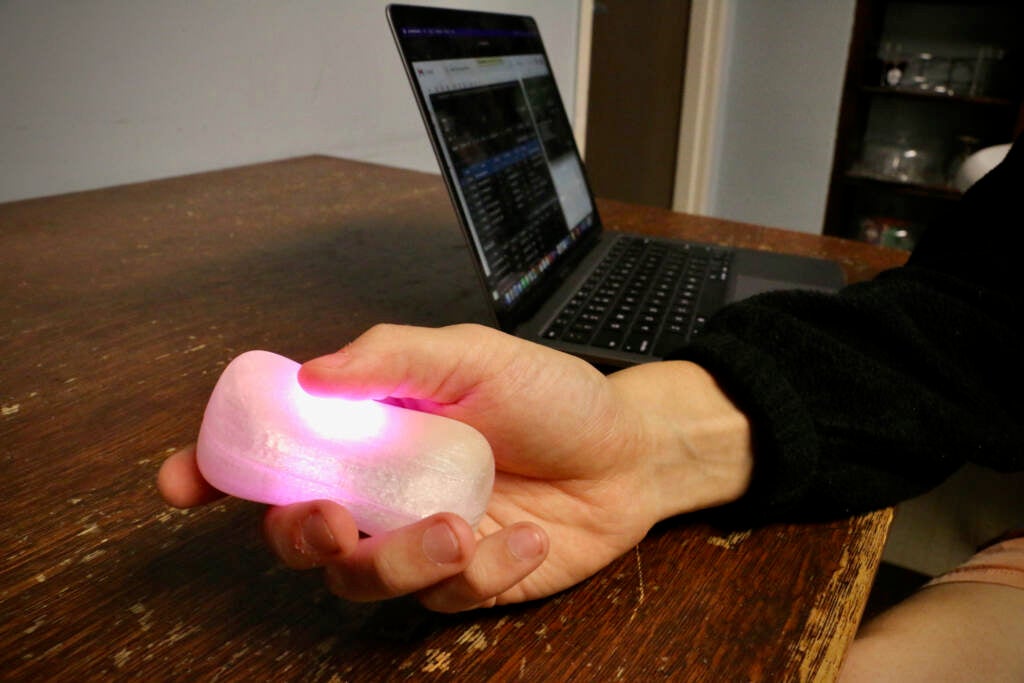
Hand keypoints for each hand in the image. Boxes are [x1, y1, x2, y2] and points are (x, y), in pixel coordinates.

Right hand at [158, 323, 752, 610]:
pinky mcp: (468, 581)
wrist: (628, 448)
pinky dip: (486, 572)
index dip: (219, 471)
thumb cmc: (551, 393)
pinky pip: (446, 597)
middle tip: (334, 520)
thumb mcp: (474, 354)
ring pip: (363, 579)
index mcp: (370, 432)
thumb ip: (392, 358)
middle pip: (301, 534)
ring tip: (461, 529)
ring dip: (399, 562)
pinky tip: (528, 536)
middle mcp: (384, 489)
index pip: (276, 454)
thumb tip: (312, 374)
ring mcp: (421, 538)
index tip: (182, 484)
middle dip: (302, 537)